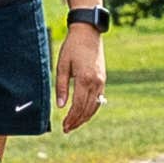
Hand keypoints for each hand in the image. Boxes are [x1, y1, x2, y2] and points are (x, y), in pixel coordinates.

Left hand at [54, 15, 108, 129]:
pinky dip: (91, 109)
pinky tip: (84, 113)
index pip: (78, 106)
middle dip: (77, 121)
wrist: (88, 33)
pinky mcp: (103, 79)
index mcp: (84, 79)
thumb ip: (61, 87)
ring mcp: (101, 81)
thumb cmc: (72, 47)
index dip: (71, 118)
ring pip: (94, 106)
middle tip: (67, 129)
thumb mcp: (62, 66)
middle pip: (87, 109)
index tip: (64, 126)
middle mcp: (96, 82)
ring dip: (84, 117)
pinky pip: (98, 99)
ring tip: (74, 124)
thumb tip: (60, 106)